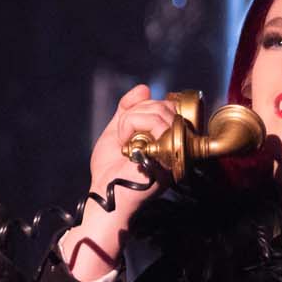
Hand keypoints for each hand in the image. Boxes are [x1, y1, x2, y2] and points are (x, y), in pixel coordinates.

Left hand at [60, 85, 176, 281]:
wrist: (106, 193)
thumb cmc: (110, 170)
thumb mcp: (116, 132)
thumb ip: (128, 110)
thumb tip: (144, 88)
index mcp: (167, 138)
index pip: (164, 105)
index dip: (142, 107)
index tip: (126, 127)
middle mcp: (175, 142)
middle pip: (162, 105)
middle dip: (134, 113)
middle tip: (123, 137)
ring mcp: (175, 148)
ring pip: (157, 110)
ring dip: (130, 121)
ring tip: (124, 142)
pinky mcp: (169, 154)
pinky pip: (153, 122)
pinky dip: (131, 126)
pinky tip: (127, 145)